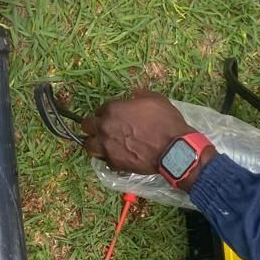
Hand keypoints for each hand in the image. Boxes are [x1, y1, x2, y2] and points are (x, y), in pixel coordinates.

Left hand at [82, 92, 213, 186]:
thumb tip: (132, 96)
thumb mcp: (155, 99)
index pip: (99, 109)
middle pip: (86, 126)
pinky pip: (104, 160)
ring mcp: (106, 146)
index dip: (106, 113)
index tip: (113, 117)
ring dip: (94, 143)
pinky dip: (109, 158)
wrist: (173, 150)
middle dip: (93, 126)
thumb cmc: (166, 122)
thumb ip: (138, 96)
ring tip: (104, 144)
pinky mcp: (113, 163)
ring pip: (88, 145)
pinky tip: (118, 156)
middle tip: (104, 129)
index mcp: (112, 109)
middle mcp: (104, 127)